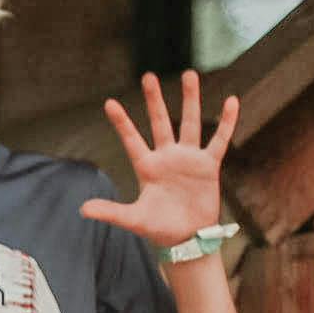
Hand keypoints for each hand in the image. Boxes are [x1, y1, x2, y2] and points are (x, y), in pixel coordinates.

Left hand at [81, 71, 239, 247]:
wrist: (186, 238)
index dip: (121, 122)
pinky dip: (226, 121)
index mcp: (146, 166)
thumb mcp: (133, 219)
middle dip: (154, 100)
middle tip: (148, 76)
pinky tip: (231, 101)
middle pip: (159, 122)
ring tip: (189, 74)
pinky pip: (219, 139)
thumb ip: (110, 211)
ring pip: (190, 122)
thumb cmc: (158, 228)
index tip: (109, 102)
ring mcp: (188, 159)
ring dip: (190, 99)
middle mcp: (167, 157)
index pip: (131, 139)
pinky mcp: (208, 166)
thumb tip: (82, 209)